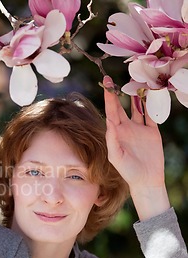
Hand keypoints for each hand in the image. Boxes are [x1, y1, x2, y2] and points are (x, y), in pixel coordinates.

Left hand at [103, 76, 169, 219]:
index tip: (105, 84)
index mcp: (115, 132)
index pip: (110, 111)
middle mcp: (125, 128)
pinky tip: (151, 93)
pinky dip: (151, 104)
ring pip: (136, 107)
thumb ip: (112, 141)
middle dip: (116, 92)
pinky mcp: (152, 131)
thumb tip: (110, 124)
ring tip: (134, 80)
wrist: (146, 180)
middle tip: (112, 78)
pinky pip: (151, 114)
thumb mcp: (117, 157)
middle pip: (120, 106)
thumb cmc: (127, 171)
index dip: (108, 97)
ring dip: (135, 95)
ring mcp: (139, 128)